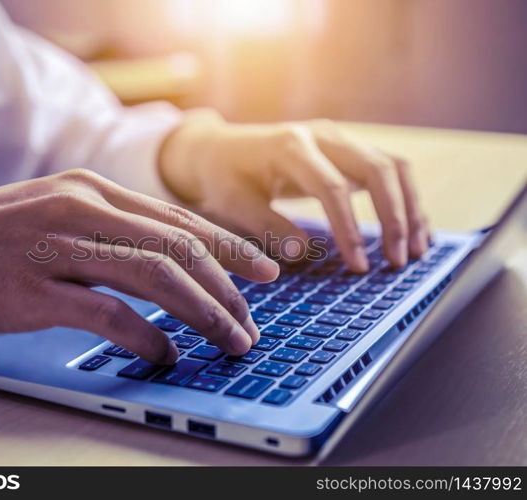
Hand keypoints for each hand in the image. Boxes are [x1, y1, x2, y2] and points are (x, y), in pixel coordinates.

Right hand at [0, 170, 278, 361]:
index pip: (177, 219)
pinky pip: (110, 314)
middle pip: (179, 246)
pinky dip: (147, 337)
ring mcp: (57, 246)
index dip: (229, 247)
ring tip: (229, 340)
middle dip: (228, 286)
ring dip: (204, 312)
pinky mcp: (34, 289)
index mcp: (88, 188)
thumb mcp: (47, 215)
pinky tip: (164, 355)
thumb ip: (100, 233)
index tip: (263, 272)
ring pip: (157, 277)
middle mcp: (80, 208)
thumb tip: (156, 270)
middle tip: (253, 319)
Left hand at [159, 112, 430, 271]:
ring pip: (392, 166)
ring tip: (416, 251)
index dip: (349, 229)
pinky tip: (414, 231)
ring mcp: (340, 139)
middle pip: (376, 168)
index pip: (332, 187)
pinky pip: (389, 170)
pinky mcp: (349, 150)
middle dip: (394, 217)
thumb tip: (302, 252)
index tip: (359, 266)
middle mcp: (322, 135)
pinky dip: (407, 199)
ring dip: (410, 207)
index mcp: (290, 146)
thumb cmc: (225, 178)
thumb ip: (267, 225)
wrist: (221, 149)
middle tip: (397, 262)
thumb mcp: (233, 203)